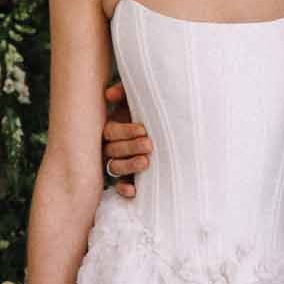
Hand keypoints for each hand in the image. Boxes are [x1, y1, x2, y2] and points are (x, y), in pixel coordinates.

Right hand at [101, 80, 151, 197]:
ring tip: (146, 162)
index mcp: (113, 128)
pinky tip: (133, 190)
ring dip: (129, 165)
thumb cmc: (153, 109)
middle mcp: (112, 146)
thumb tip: (109, 95)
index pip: (111, 131)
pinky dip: (125, 188)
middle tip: (149, 145)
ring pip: (115, 167)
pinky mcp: (129, 177)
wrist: (174, 125)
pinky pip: (121, 185)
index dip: (125, 131)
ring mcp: (119, 162)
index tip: (143, 129)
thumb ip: (125, 92)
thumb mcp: (138, 99)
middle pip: (113, 150)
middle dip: (130, 147)